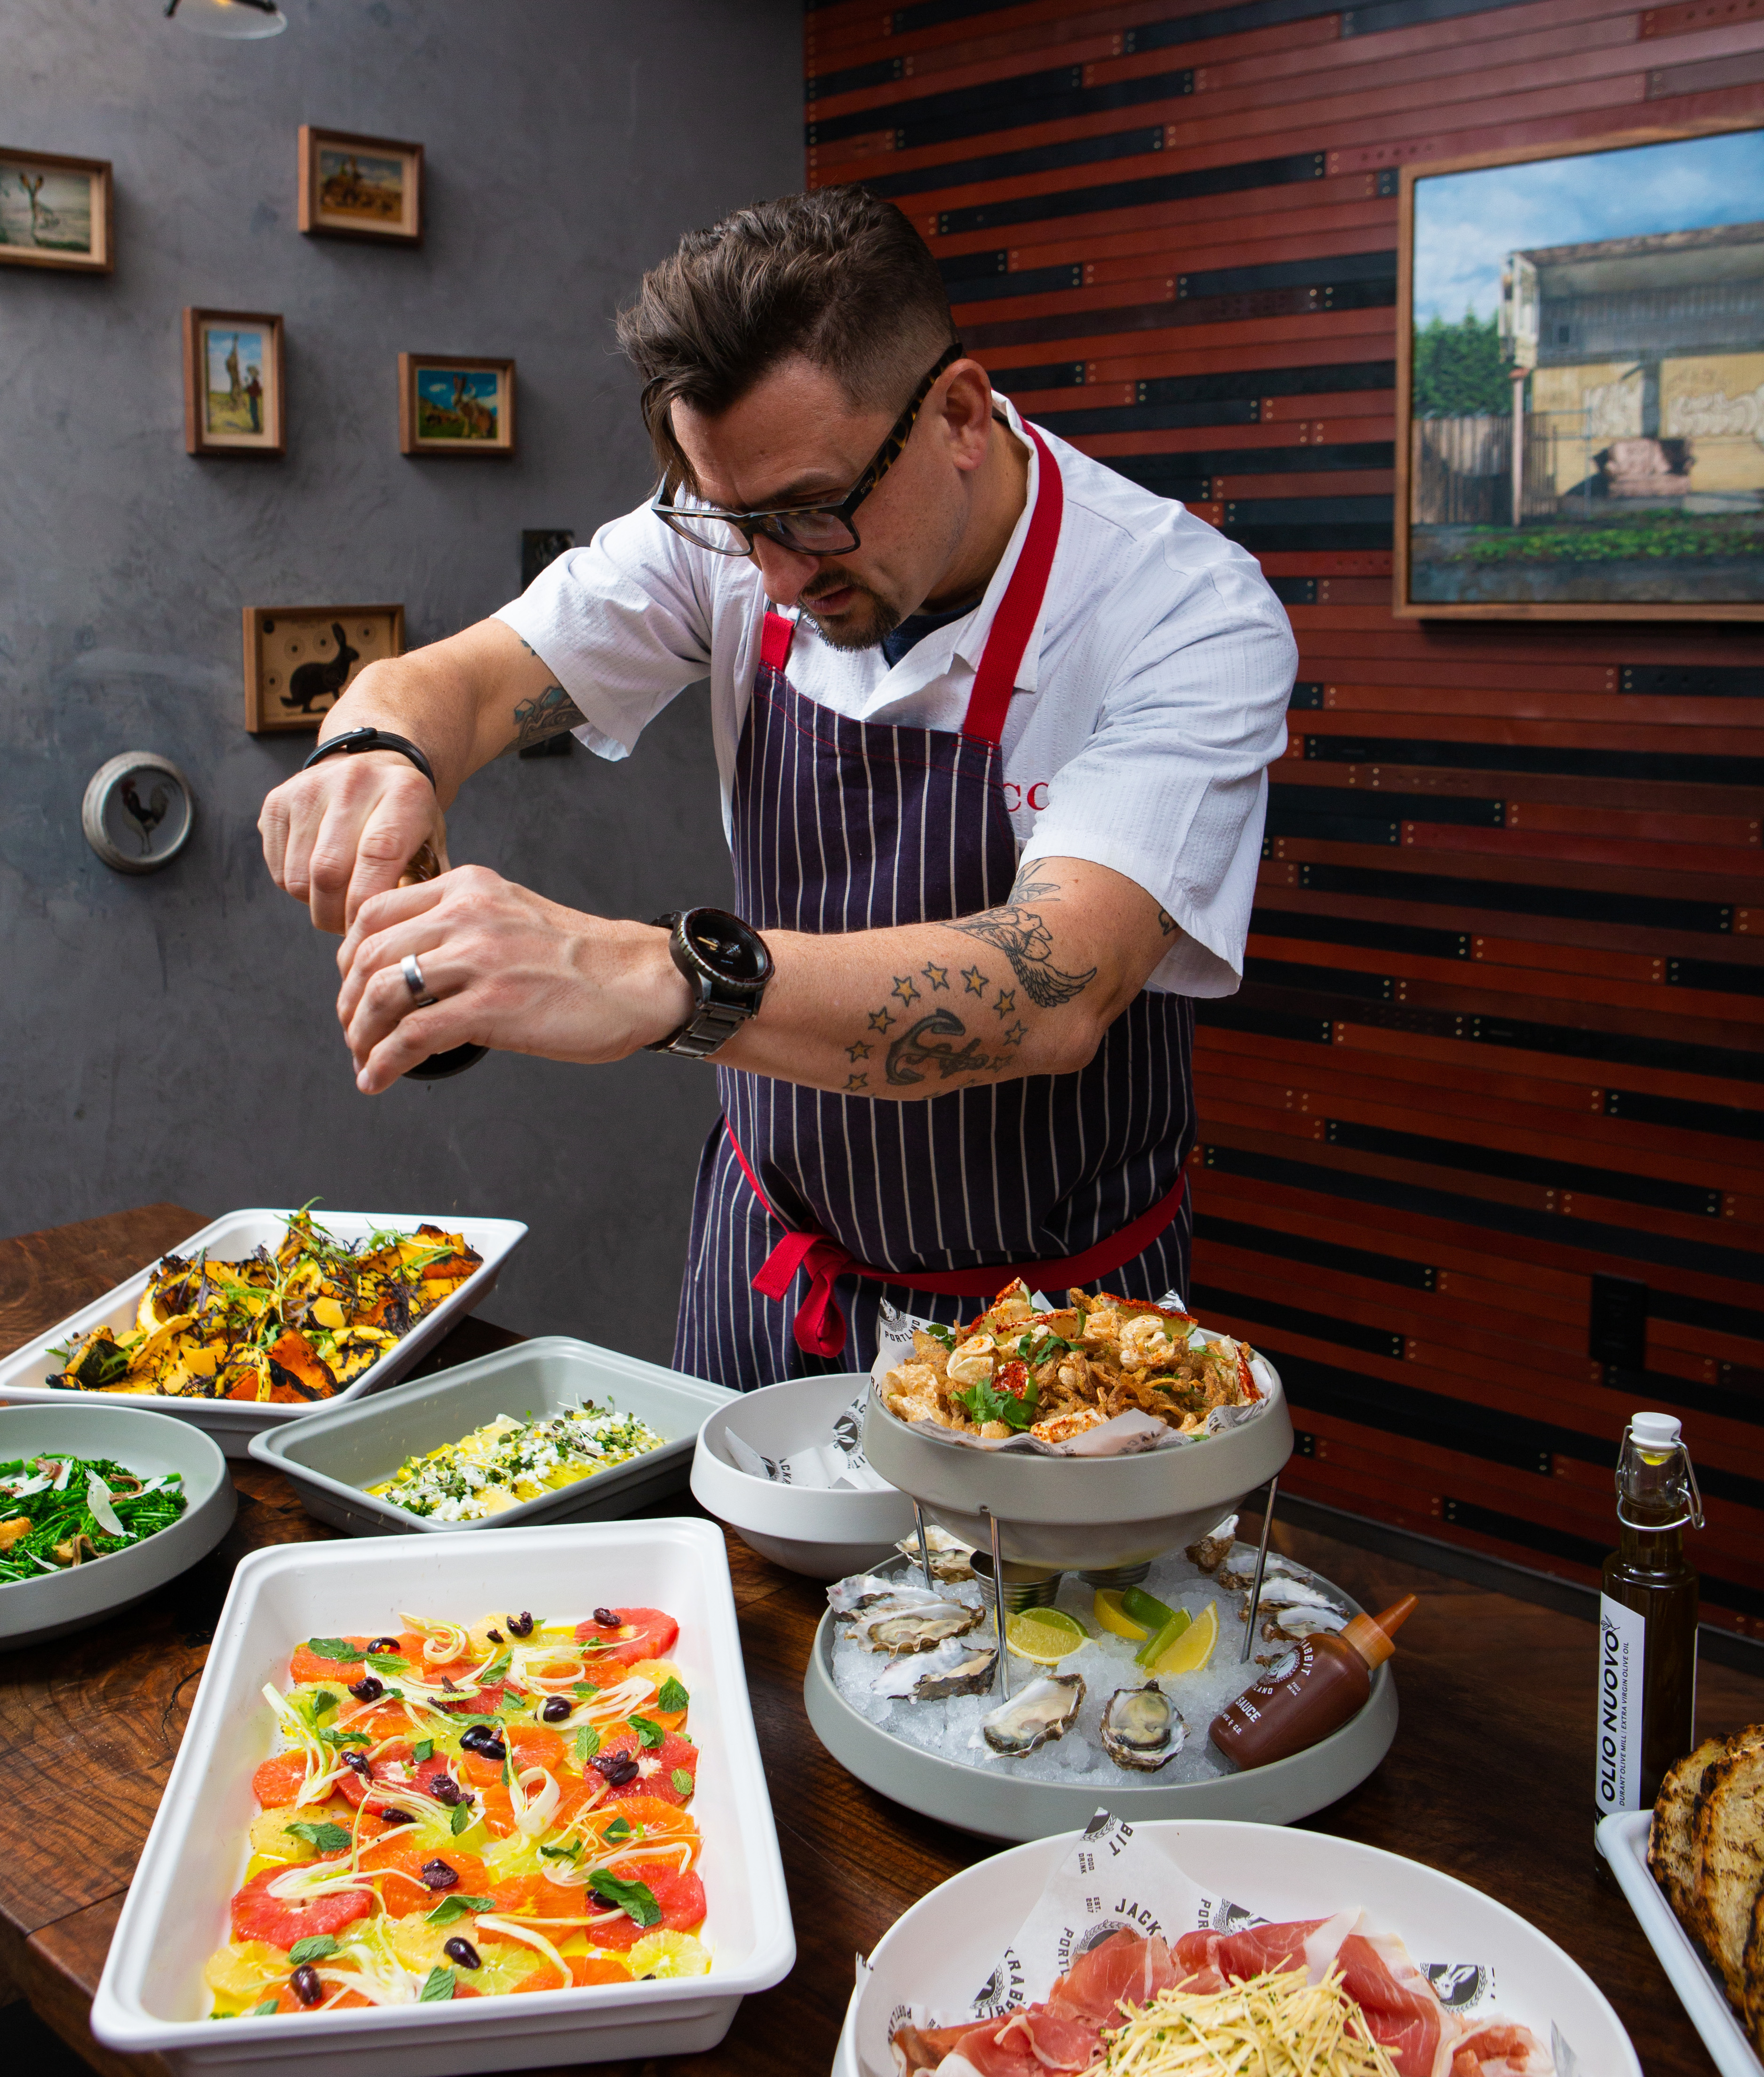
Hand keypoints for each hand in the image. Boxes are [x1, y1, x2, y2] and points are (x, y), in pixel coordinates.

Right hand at [259, 751, 438, 933]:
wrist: (375, 769)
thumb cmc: (406, 819)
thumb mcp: (433, 843)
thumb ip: (426, 883)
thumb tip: (404, 927)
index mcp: (403, 792)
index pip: (377, 855)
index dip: (367, 904)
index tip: (368, 930)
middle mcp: (354, 781)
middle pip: (328, 871)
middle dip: (336, 916)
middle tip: (350, 929)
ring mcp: (310, 788)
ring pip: (298, 876)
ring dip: (316, 905)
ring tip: (338, 904)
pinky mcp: (277, 801)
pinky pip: (278, 870)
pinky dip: (297, 889)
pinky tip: (319, 882)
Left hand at [334, 865, 691, 1091]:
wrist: (640, 980)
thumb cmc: (585, 959)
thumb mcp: (513, 915)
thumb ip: (464, 926)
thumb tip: (414, 967)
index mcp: (469, 889)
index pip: (375, 911)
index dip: (349, 955)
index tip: (352, 986)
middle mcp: (467, 914)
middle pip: (368, 954)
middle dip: (348, 1002)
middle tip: (354, 1031)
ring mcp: (479, 960)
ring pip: (381, 994)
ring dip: (360, 1035)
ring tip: (365, 1059)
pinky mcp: (492, 1006)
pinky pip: (412, 1036)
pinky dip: (383, 1063)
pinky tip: (378, 1078)